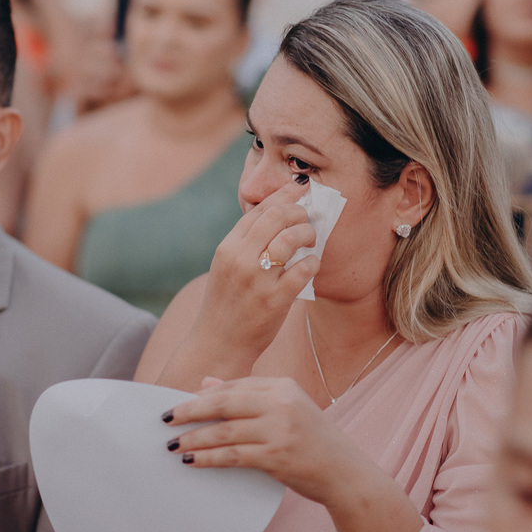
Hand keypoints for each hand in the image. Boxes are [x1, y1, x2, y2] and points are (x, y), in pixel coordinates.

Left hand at [164, 376, 365, 506]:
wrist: (345, 473)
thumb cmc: (313, 441)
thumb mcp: (287, 409)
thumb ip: (248, 395)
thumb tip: (206, 384)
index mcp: (284, 386)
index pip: (234, 386)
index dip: (203, 396)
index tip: (179, 405)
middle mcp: (282, 403)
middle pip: (224, 402)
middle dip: (189, 410)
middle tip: (164, 419)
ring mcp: (280, 429)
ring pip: (224, 431)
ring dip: (194, 438)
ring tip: (173, 445)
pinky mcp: (276, 456)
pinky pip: (232, 456)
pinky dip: (209, 458)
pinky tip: (192, 461)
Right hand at [189, 179, 318, 366]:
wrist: (218, 344)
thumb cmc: (227, 303)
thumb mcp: (227, 266)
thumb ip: (247, 242)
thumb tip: (278, 215)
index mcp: (227, 247)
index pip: (259, 209)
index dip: (284, 194)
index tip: (300, 187)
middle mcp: (240, 259)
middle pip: (277, 216)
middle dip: (299, 211)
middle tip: (308, 217)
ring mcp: (257, 279)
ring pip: (291, 238)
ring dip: (308, 233)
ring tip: (311, 239)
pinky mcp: (275, 300)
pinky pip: (303, 269)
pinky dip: (313, 263)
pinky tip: (312, 264)